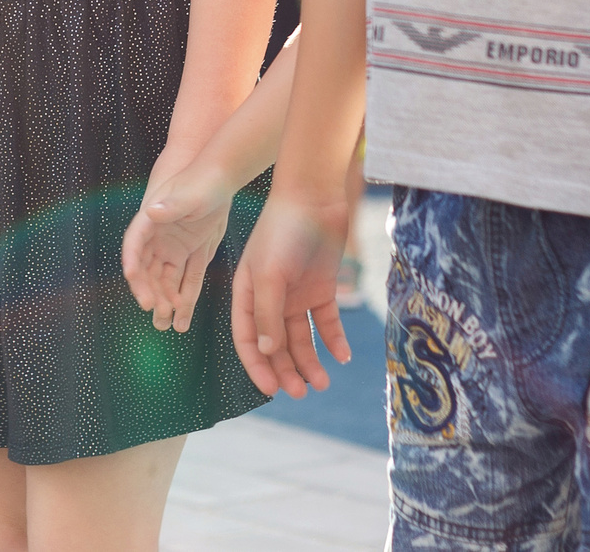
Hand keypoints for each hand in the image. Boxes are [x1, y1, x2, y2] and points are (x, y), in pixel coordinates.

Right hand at [123, 152, 235, 334]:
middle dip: (149, 290)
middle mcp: (158, 238)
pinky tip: (183, 321)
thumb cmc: (203, 180)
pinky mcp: (192, 255)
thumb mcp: (190, 193)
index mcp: (151, 220)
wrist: (222, 179)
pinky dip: (185, 300)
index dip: (131, 261)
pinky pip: (187, 282)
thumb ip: (173, 204)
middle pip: (148, 269)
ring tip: (166, 325)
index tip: (132, 278)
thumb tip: (152, 211)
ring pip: (166, 281)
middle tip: (155, 309)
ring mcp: (174, 248)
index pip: (135, 243)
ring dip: (164, 301)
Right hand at [232, 189, 352, 397]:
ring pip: (302, 338)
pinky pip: (328, 322)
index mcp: (247, 293)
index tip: (271, 391)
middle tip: (301, 393)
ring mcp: (297, 294)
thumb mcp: (269, 274)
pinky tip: (342, 357)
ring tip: (322, 383)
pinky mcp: (322, 288)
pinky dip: (334, 340)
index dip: (256, 366)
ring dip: (310, 362)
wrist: (315, 197)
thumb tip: (266, 352)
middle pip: (276, 344)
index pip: (247, 338)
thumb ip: (267, 314)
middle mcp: (270, 298)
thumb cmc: (283, 231)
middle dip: (286, 370)